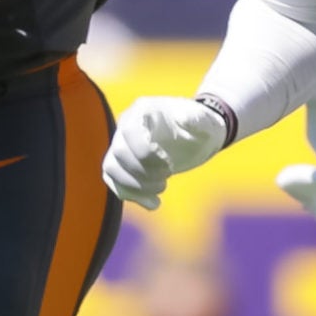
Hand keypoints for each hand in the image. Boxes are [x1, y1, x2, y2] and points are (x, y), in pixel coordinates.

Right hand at [103, 96, 233, 209]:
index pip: (129, 132)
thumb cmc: (201, 126)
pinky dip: (132, 196)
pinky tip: (154, 203)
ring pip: (111, 169)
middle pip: (118, 153)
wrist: (197, 136)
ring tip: (161, 189)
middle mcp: (126, 126)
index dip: (145, 153)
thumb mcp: (203, 122)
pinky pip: (115, 182)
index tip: (168, 163)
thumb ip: (195, 120)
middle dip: (143, 172)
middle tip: (168, 175)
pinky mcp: (124, 164)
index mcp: (142, 111)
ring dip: (135, 186)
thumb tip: (185, 118)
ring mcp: (122, 145)